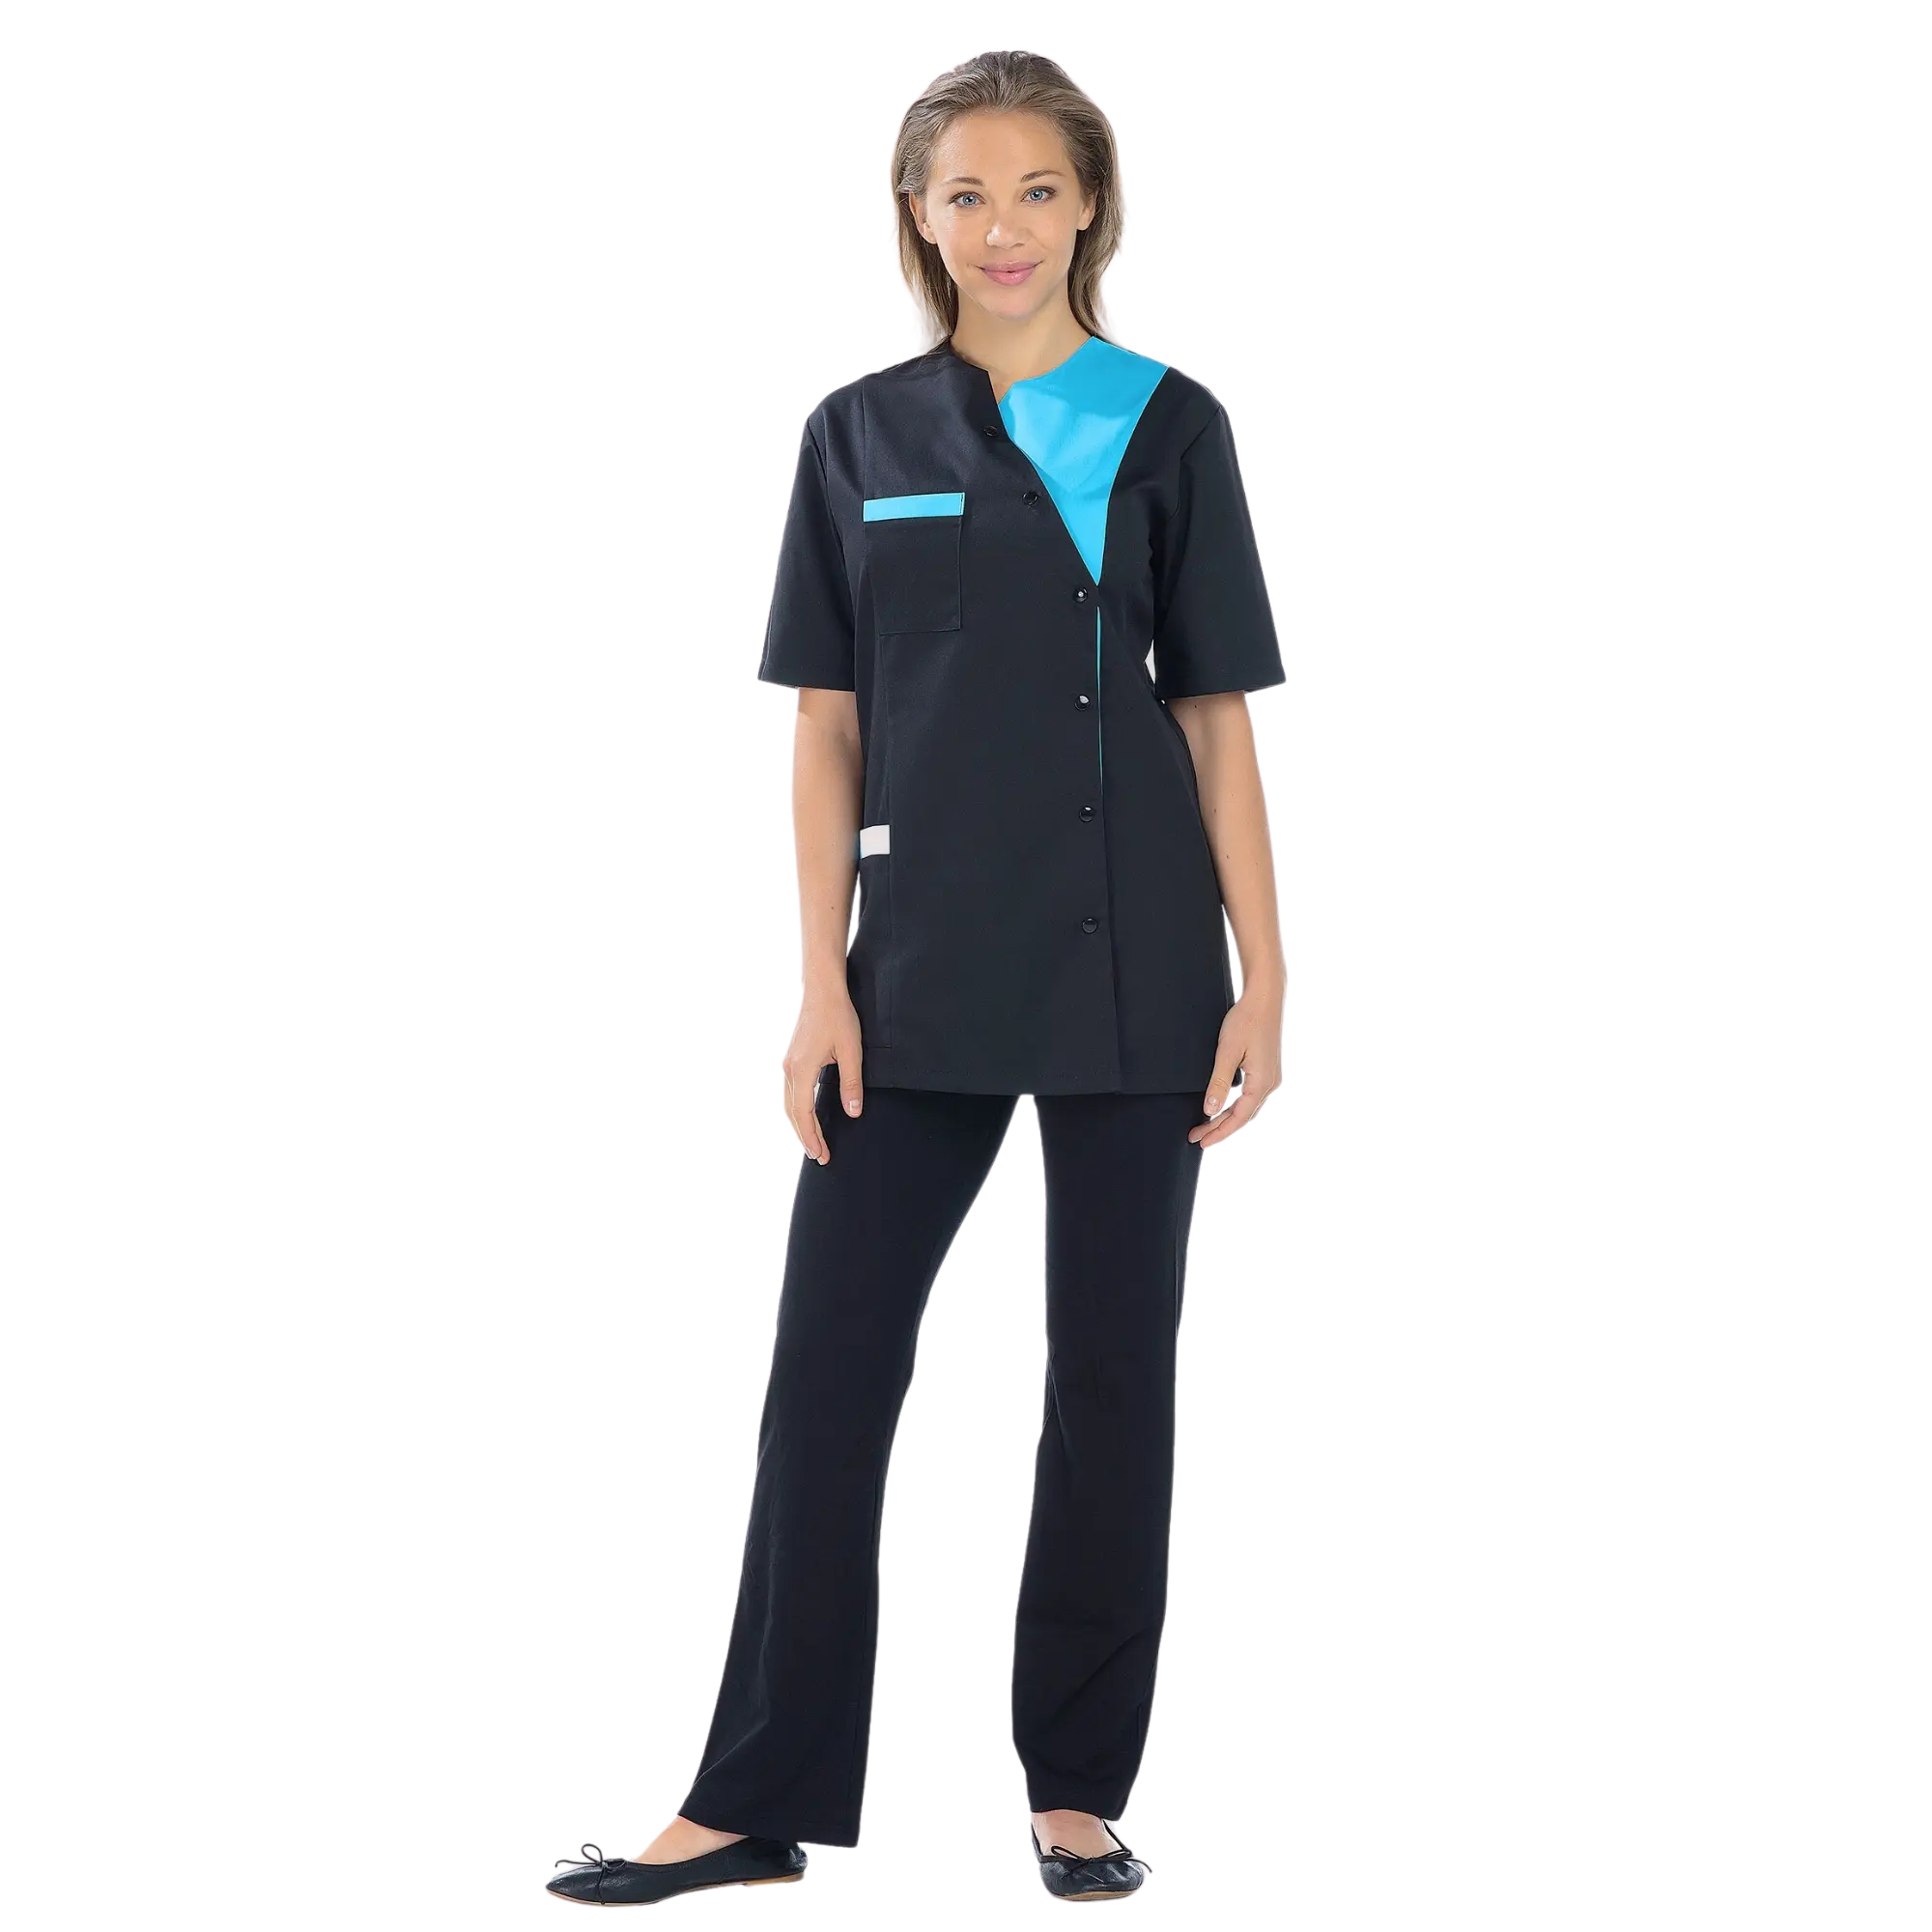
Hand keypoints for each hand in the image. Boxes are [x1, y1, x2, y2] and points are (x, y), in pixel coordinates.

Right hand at [781, 989, 863, 1165]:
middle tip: (821, 1156)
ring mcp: (788, 1064)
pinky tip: (808, 1116)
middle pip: (793, 1113)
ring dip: (802, 1124)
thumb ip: (852, 1083)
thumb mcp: (851, 1051)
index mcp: (802, 1069)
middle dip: (806, 1136)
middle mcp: (790, 1069)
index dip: (812, 1137)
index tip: (822, 1154)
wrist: (823, 990)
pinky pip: (791, 1092)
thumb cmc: (837, 1015)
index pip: (804, 1113)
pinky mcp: (792, 1059)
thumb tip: (854, 1110)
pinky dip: (799, 1110)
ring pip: (790, 1104)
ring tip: (815, 1142)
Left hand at [1189, 987, 1282, 1147]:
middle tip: (1198, 1136)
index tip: (1202, 1141)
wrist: (1263, 1001)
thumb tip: (1210, 1109)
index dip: (1219, 1132)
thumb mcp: (1227, 1052)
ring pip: (1245, 1108)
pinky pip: (1248, 1097)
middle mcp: (1268, 1084)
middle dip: (1219, 1129)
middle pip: (1242, 1116)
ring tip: (1205, 1124)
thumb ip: (1218, 1083)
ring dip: (1225, 1117)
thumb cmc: (1247, 1020)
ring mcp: (1269, 1078)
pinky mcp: (1265, 1071)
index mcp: (1261, 1082)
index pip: (1238, 1118)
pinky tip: (1220, 1105)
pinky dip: (1233, 1105)